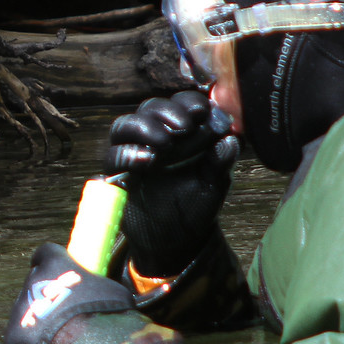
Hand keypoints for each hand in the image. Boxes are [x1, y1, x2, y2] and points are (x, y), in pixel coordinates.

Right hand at [102, 92, 238, 278]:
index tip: (203, 112)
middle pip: (150, 109)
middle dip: (167, 112)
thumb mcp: (214, 183)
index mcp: (179, 132)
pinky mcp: (117, 173)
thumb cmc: (196, 203)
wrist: (177, 239)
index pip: (180, 105)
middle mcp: (153, 136)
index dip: (189, 103)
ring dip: (144, 128)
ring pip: (125, 125)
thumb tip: (230, 139)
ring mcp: (132, 153)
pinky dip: (128, 154)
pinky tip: (148, 160)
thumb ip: (221, 161)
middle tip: (184, 127)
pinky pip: (113, 156)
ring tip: (164, 141)